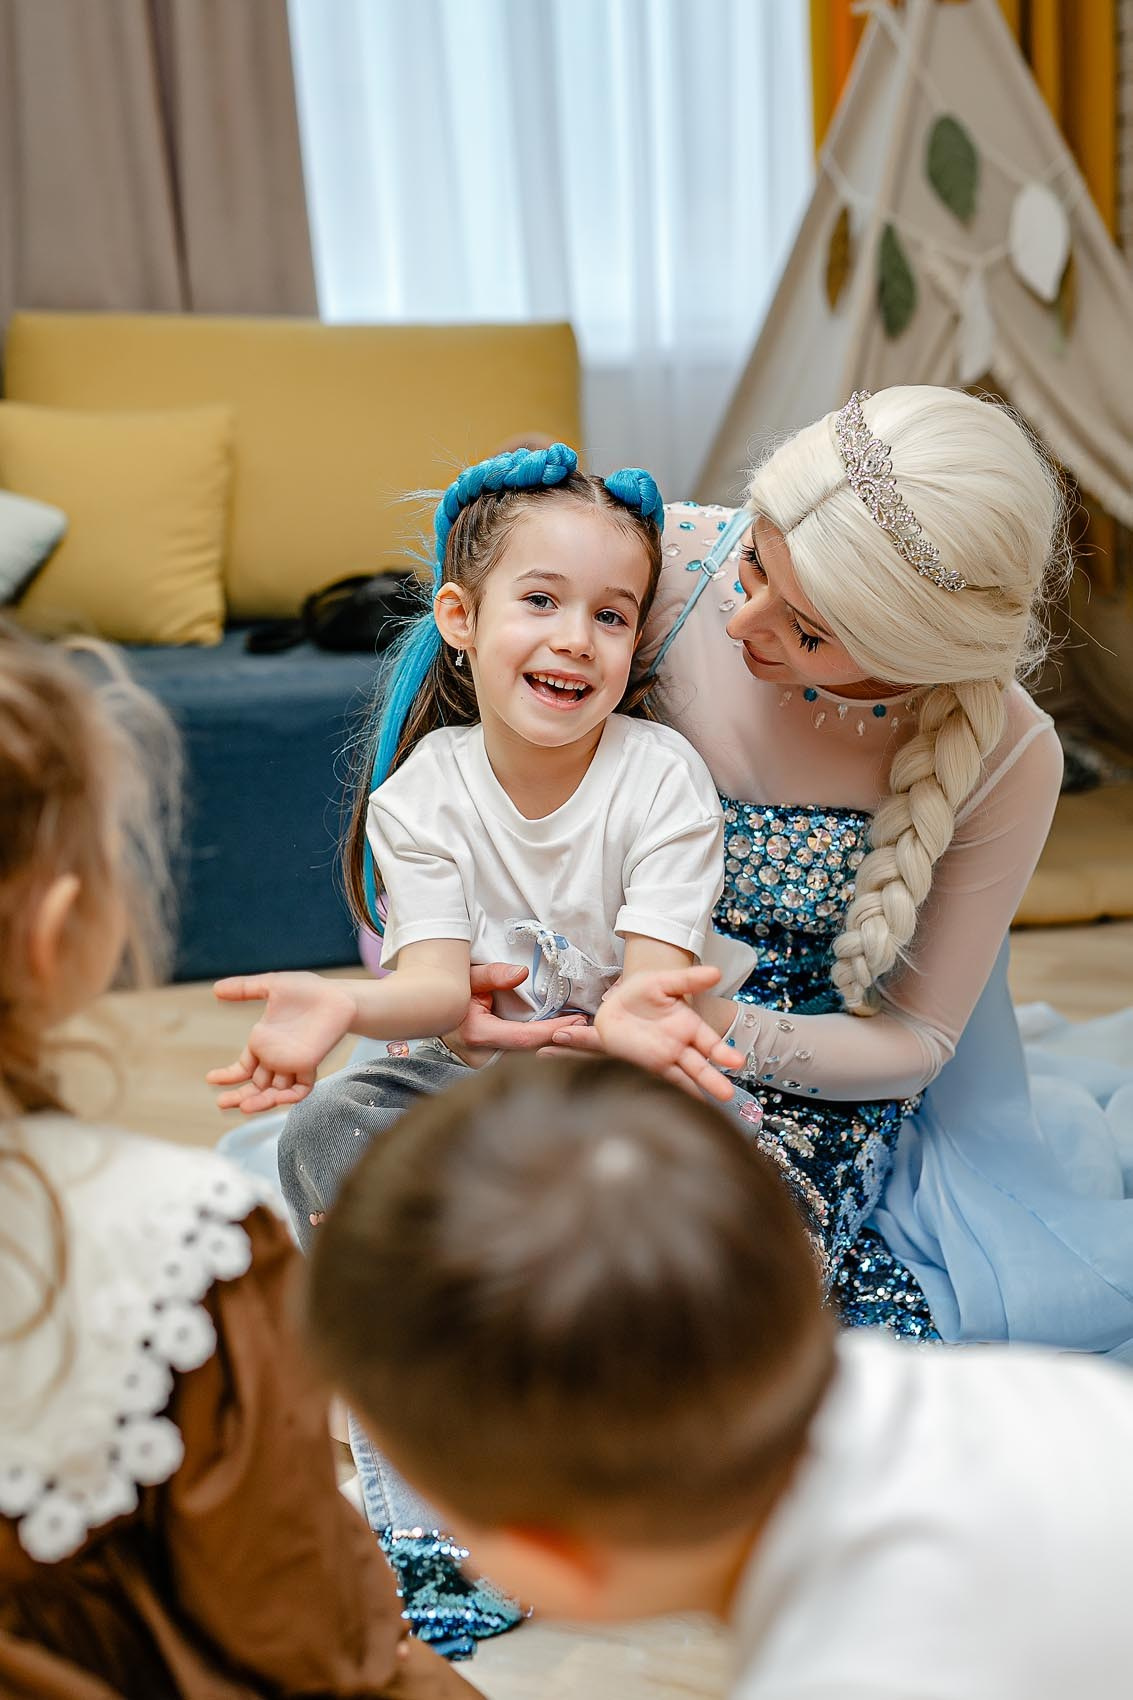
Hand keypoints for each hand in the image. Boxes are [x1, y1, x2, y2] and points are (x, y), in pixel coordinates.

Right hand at [207, 972, 357, 1113]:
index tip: (211, 1078)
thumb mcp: (272, 986)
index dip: (228, 1076)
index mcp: (263, 1043)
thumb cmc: (308, 990)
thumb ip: (245, 988)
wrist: (337, 995)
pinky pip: (300, 1089)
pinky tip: (276, 1097)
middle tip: (221, 1103)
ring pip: (274, 1091)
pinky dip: (288, 1097)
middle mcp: (276, 1058)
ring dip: (259, 1101)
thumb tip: (215, 989)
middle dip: (238, 1096)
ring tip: (244, 1106)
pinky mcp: (310, 1065)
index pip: (243, 1068)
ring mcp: (292, 1064)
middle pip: (255, 1086)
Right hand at [441, 962, 590, 1063]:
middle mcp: (481, 1056)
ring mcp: (483, 1066)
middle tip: (587, 1027)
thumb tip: (522, 972)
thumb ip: (494, 974)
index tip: (577, 1020)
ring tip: (579, 1033)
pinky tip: (559, 1040)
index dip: (554, 1029)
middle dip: (560, 1042)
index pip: (525, 1037)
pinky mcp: (487, 1067)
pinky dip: (540, 1050)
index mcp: (477, 1033)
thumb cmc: (449, 993)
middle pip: (531, 1055)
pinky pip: (518, 1060)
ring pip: (526, 1061)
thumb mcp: (469, 977)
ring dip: (552, 1048)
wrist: (426, 1013)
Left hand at [593, 965, 735, 1101]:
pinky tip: (683, 1106)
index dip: (723, 1053)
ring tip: (712, 1107)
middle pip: (700, 1066)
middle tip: (727, 1094)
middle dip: (713, 1080)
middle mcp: (679, 1046)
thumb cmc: (638, 994)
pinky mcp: (646, 1068)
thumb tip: (716, 972)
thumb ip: (688, 980)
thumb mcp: (662, 982)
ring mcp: (663, 1059)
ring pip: (684, 1078)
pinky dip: (673, 1094)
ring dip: (696, 1091)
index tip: (736, 1062)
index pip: (710, 1042)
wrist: (611, 1007)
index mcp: (688, 1025)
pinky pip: (662, 1082)